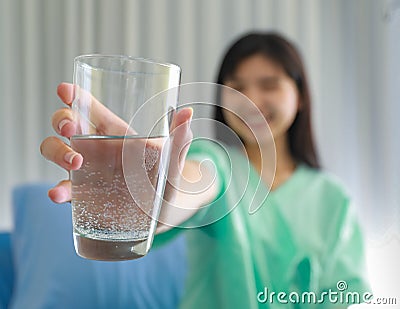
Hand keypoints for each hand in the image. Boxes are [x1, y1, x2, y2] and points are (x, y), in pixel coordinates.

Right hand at [40, 82, 192, 203]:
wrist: (163, 213)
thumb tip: (188, 112)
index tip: (65, 89)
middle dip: (62, 119)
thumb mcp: (173, 160)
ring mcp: (86, 171)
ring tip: (75, 163)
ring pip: (56, 151)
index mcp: (116, 133)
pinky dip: (59, 190)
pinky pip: (65, 189)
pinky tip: (58, 194)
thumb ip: (179, 138)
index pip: (90, 108)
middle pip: (66, 123)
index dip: (75, 96)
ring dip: (57, 152)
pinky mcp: (84, 195)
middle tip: (72, 128)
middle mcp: (96, 148)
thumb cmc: (167, 179)